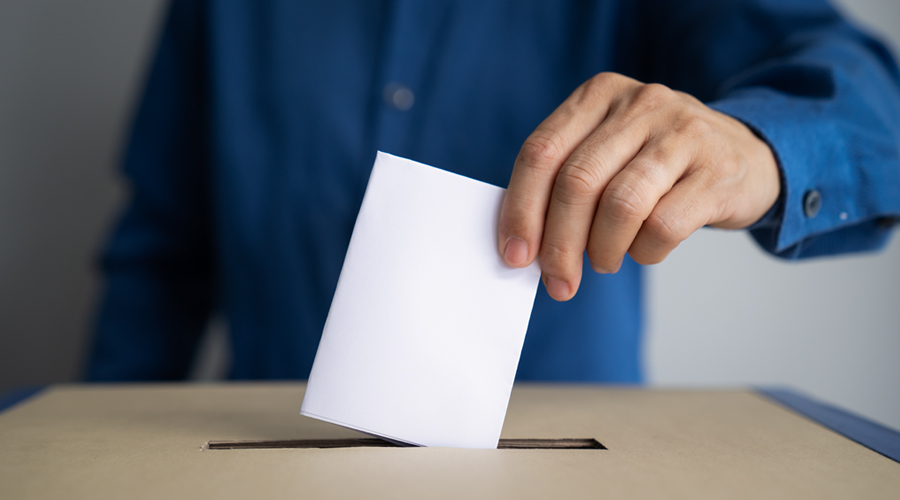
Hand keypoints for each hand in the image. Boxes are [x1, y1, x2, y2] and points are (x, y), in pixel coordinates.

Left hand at [498, 72, 779, 300]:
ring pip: (620, 205)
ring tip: (604, 262)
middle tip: (557, 281)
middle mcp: (640, 104)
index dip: (520, 209)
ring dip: (602, 250)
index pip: (541, 152)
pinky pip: (664, 226)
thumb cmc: (658, 164)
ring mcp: (682, 133)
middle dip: (559, 244)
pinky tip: (644, 249)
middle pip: (577, 182)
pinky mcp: (716, 170)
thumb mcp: (608, 150)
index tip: (514, 255)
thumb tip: (522, 245)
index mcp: (599, 94)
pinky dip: (645, 251)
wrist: (747, 155)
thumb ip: (565, 182)